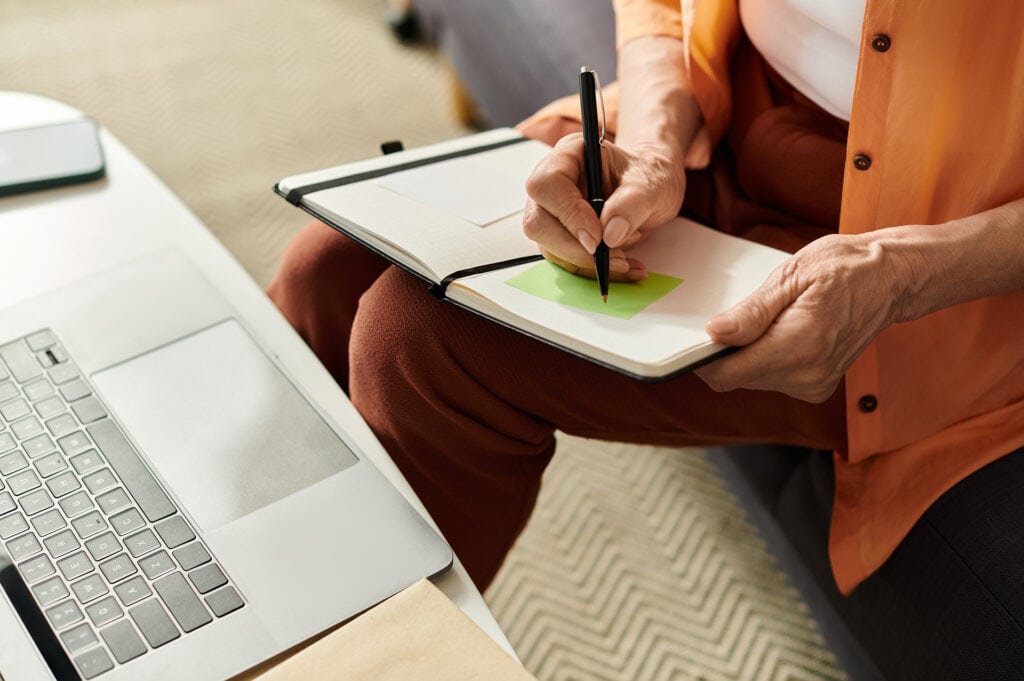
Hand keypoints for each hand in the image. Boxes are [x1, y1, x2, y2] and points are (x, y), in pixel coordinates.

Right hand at [522, 134, 686, 280]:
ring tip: (625, 260)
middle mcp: (553, 184)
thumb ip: (632, 204)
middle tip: (613, 258)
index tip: (598, 237)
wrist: (652, 191)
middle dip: (573, 248)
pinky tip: (623, 267)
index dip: (568, 213)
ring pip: (548, 247)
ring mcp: (552, 212)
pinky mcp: (560, 236)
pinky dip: (593, 270)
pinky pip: (565, 260)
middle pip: (538, 221)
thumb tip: (609, 234)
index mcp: (570, 155)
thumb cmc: (649, 177)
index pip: (548, 184)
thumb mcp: (652, 184)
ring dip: (586, 262)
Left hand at [695, 233, 905, 401]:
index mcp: (797, 346)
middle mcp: (805, 375)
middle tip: (735, 315)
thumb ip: (752, 311)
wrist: (891, 279)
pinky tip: (782, 330)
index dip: (702, 359)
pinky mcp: (818, 386)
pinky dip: (768, 358)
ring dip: (747, 354)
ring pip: (753, 379)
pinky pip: (774, 378)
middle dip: (725, 352)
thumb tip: (714, 332)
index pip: (726, 374)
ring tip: (769, 318)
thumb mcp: (792, 275)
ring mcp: (813, 384)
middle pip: (736, 378)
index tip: (694, 337)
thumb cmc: (843, 267)